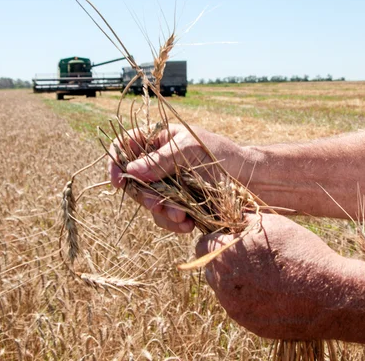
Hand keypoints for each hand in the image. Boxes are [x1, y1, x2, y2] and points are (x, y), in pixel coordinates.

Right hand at [108, 124, 247, 232]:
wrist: (249, 178)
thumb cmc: (221, 153)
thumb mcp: (190, 149)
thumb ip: (161, 159)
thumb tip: (131, 171)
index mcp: (157, 140)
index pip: (124, 145)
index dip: (115, 162)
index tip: (118, 182)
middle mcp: (157, 162)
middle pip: (132, 181)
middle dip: (144, 196)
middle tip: (158, 204)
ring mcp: (166, 184)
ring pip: (148, 202)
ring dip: (161, 213)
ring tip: (182, 217)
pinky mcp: (177, 203)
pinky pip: (165, 217)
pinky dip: (174, 223)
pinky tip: (188, 225)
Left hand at [196, 213, 344, 339]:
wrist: (330, 296)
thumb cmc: (301, 253)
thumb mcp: (272, 224)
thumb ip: (243, 219)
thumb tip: (232, 216)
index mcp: (224, 256)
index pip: (203, 244)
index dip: (217, 238)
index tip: (232, 237)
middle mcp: (223, 285)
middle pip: (211, 268)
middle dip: (224, 259)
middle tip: (250, 255)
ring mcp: (235, 308)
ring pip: (223, 289)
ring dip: (235, 280)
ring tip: (265, 274)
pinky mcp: (248, 324)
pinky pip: (239, 306)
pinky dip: (249, 298)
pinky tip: (271, 291)